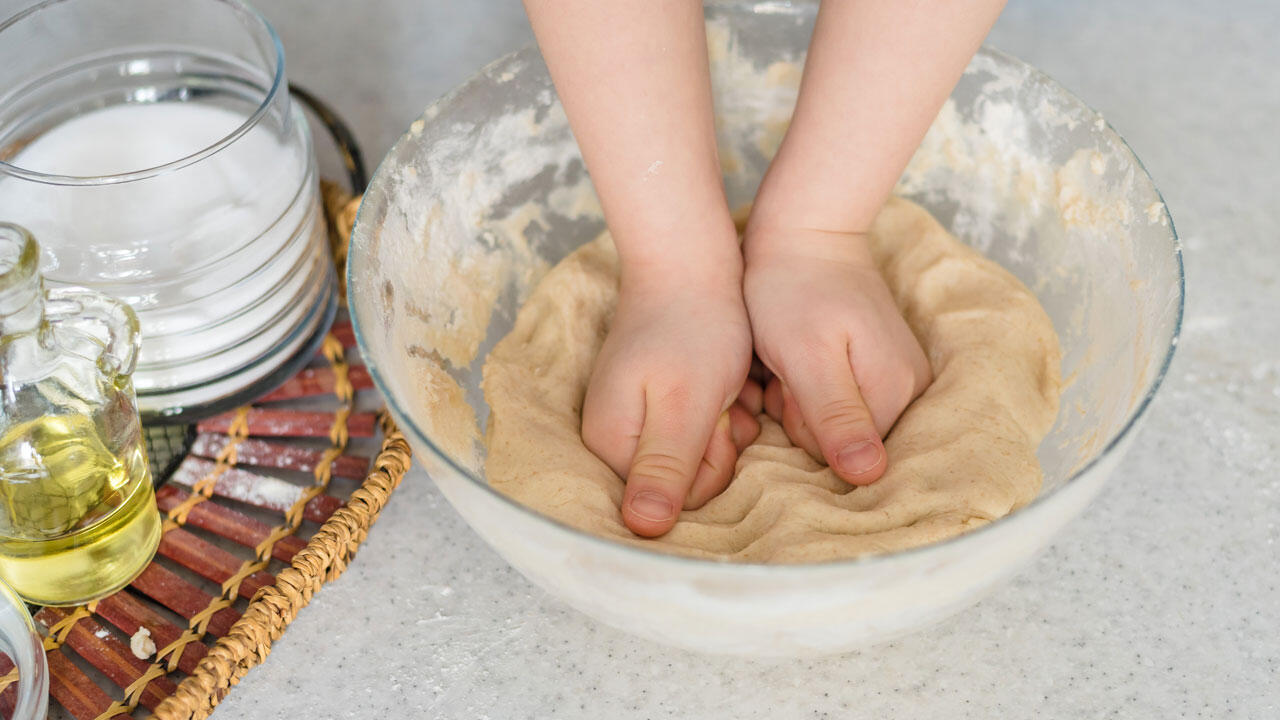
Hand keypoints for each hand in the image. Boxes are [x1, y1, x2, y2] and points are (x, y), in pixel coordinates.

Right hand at [582, 257, 760, 536]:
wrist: (690, 265)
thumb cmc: (693, 328)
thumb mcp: (686, 404)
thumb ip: (666, 467)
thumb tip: (643, 529)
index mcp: (612, 444)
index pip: (676, 500)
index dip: (708, 461)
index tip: (711, 415)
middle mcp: (616, 440)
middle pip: (689, 483)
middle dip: (718, 444)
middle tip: (720, 397)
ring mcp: (637, 422)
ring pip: (702, 459)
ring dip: (727, 426)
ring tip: (725, 387)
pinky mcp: (659, 407)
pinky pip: (703, 435)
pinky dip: (724, 411)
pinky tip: (726, 384)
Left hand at [743, 225, 931, 484]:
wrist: (806, 234)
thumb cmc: (794, 292)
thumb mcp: (805, 357)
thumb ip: (836, 417)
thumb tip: (870, 475)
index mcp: (894, 393)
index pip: (839, 457)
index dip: (802, 423)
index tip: (791, 380)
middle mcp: (909, 390)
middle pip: (839, 443)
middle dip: (802, 413)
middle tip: (789, 368)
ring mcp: (900, 377)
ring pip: (834, 424)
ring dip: (801, 399)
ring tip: (793, 358)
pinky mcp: (882, 367)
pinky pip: (837, 402)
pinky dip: (809, 386)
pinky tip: (801, 358)